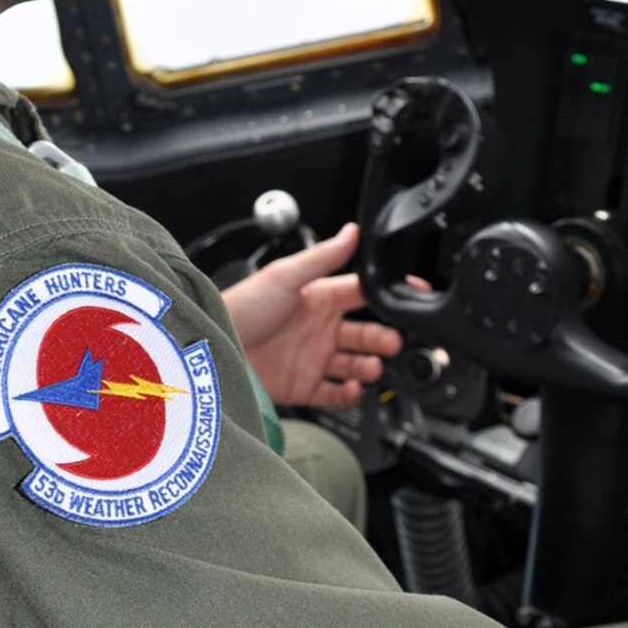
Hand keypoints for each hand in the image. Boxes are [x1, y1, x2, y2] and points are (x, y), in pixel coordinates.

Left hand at [221, 222, 402, 408]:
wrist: (212, 347)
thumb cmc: (241, 306)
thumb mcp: (284, 275)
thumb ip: (322, 257)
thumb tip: (353, 231)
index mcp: (319, 298)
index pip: (363, 294)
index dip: (390, 296)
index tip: (415, 296)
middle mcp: (320, 328)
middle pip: (367, 333)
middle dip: (384, 337)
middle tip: (393, 340)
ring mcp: (313, 358)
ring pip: (357, 364)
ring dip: (370, 366)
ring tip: (372, 366)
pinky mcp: (304, 387)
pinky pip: (336, 394)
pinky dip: (350, 395)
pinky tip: (354, 388)